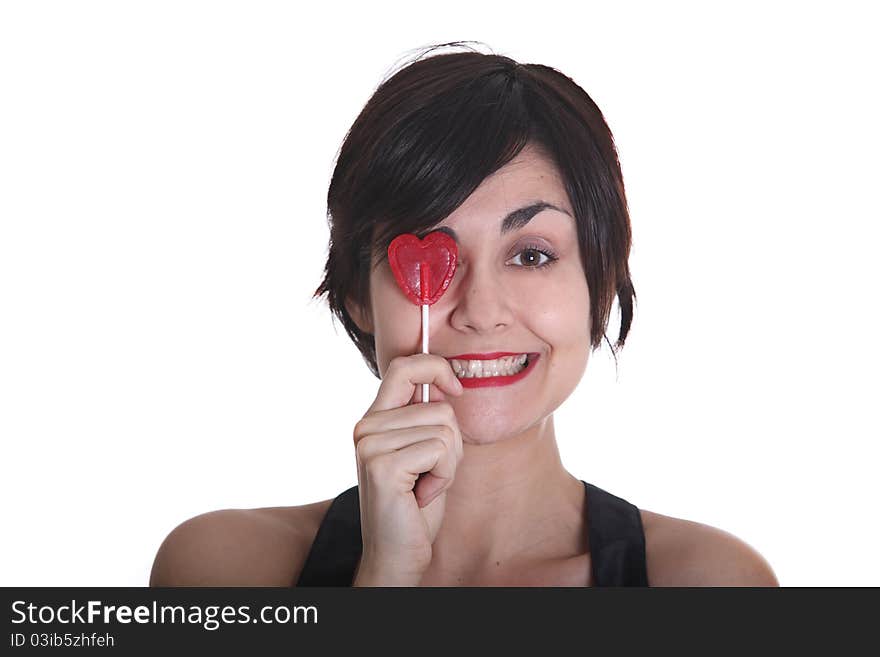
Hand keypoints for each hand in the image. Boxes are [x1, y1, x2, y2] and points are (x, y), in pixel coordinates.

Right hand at [352, 353, 463, 582]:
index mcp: (374, 420)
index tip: (454, 388)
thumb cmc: (415, 505)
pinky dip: (444, 476)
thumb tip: (444, 383)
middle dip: (452, 443)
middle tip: (431, 473)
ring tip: (424, 485)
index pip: (403, 366)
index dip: (435, 367)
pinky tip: (423, 495)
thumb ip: (424, 417)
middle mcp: (366, 427)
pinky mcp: (382, 465)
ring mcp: (370, 445)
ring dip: (448, 463)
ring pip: (443, 429)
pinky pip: (440, 450)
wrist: (397, 554)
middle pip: (438, 406)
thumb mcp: (421, 451)